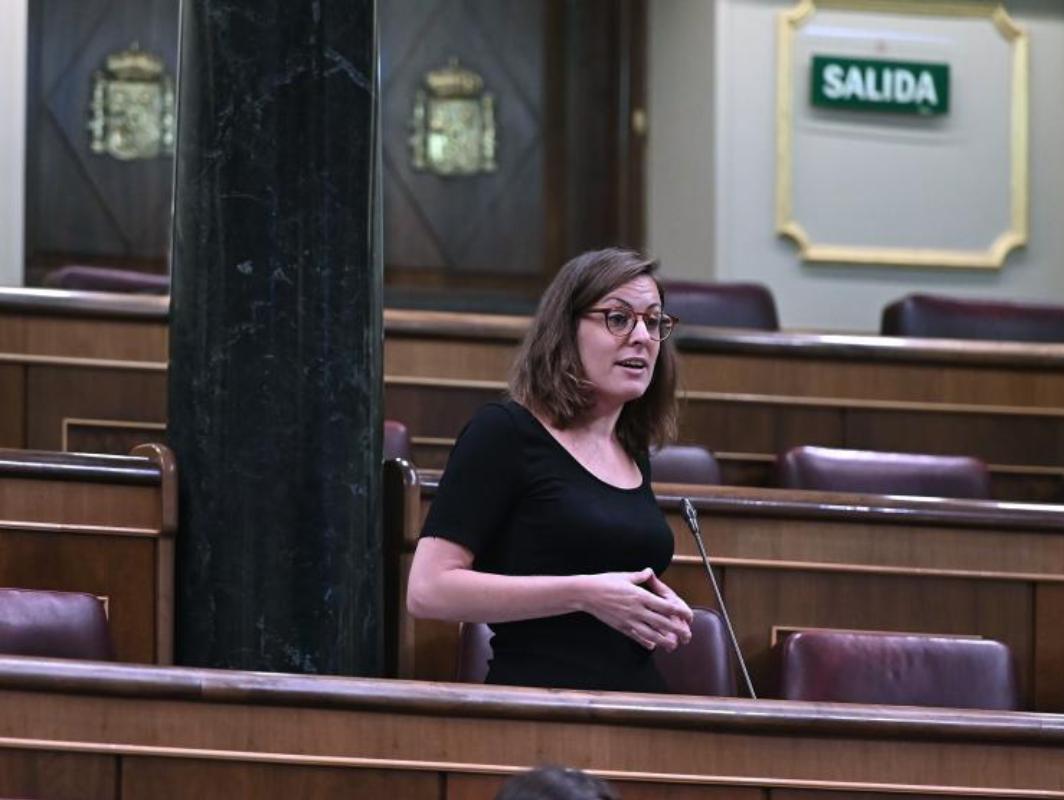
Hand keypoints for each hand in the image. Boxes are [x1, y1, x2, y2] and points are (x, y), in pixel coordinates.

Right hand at [579, 568, 693, 651]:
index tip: (688, 616)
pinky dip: (645, 642)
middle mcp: (637, 610)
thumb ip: (640, 576)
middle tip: (687, 636)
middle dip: (676, 630)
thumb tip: (649, 572)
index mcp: (640, 596)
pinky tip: (652, 646)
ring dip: (664, 641)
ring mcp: (629, 620)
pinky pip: (635, 637)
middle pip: (662, 622)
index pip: (665, 606)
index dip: (679, 612)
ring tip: (673, 645)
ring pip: (650, 634)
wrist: (587, 594)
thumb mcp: (624, 576)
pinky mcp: (621, 627)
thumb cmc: (605, 582)